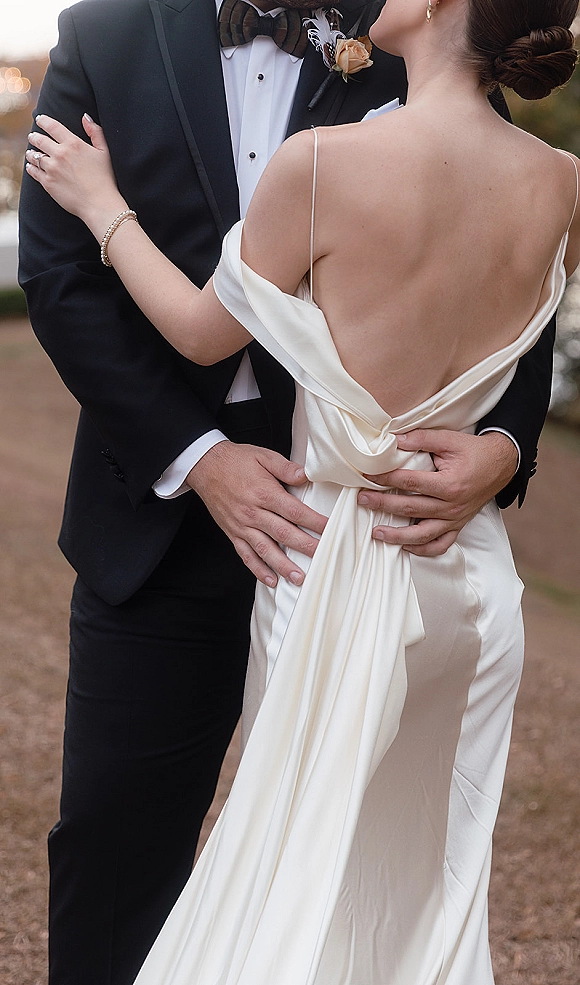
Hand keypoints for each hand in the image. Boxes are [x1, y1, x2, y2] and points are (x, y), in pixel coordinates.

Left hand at [25, 114, 125, 235]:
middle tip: (33, 137)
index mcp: (73, 144)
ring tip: (31, 153)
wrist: (99, 204)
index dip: (44, 121)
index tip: (39, 119)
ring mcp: (52, 169)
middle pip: (39, 140)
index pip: (52, 126)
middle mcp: (60, 154)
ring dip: (32, 153)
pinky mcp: (48, 183)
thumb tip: (85, 117)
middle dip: (34, 137)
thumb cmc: (105, 179)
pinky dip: (31, 167)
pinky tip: (31, 166)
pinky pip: (34, 172)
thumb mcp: (104, 152)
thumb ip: (95, 132)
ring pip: (34, 156)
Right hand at [187, 441, 326, 586]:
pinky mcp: (233, 533)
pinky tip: (271, 580)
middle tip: (322, 557)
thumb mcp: (263, 456)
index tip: (330, 529)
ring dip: (283, 566)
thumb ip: (286, 467)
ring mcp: (242, 526)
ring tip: (299, 578)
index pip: (295, 512)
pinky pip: (246, 555)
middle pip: (284, 534)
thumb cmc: (236, 461)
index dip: (315, 522)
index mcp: (264, 493)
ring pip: (266, 550)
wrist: (206, 466)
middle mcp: (253, 513)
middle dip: (305, 547)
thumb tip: (306, 475)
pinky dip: (258, 569)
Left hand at [357, 430, 517, 556]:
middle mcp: (452, 506)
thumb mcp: (449, 439)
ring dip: (397, 536)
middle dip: (383, 505)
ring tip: (376, 533)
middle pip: (411, 508)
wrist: (502, 464)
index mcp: (449, 484)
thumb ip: (421, 439)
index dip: (385, 478)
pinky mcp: (459, 526)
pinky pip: (441, 545)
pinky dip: (423, 549)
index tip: (367, 475)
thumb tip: (394, 441)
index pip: (409, 482)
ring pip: (423, 535)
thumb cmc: (474, 451)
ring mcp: (455, 519)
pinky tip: (405, 546)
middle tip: (362, 501)